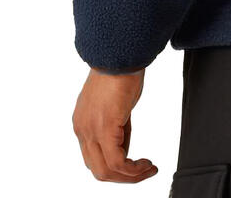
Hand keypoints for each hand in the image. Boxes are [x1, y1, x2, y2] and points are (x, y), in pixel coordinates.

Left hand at [72, 67, 158, 182]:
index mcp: (83, 124)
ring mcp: (90, 130)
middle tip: (144, 172)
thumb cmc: (122, 71)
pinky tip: (145, 164)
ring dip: (130, 176)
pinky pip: (117, 161)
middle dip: (124, 178)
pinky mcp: (104, 128)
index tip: (137, 164)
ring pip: (106, 171)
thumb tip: (126, 149)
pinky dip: (133, 169)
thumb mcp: (118, 105)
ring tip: (148, 169)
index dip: (117, 168)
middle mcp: (82, 130)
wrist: (122, 53)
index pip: (95, 159)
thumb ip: (118, 128)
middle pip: (98, 171)